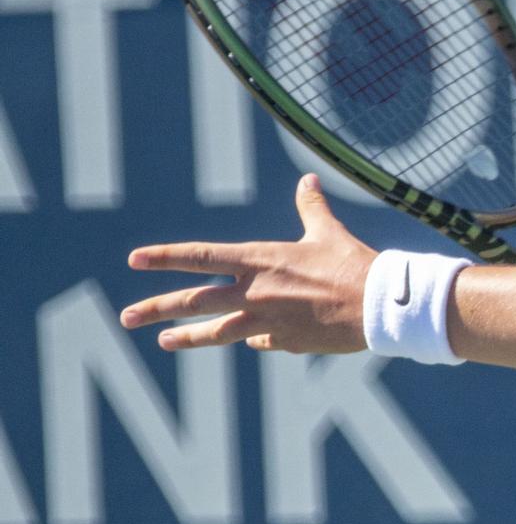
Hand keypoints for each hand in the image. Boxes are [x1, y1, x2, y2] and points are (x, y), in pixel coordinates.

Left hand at [123, 174, 375, 353]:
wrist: (380, 305)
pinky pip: (262, 341)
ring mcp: (267, 322)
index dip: (165, 257)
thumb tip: (307, 180)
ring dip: (187, 337)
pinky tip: (258, 340)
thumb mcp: (328, 233)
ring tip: (164, 340)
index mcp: (260, 261)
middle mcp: (255, 293)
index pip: (200, 257)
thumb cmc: (355, 264)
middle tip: (128, 317)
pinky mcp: (286, 343)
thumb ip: (310, 207)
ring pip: (216, 332)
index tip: (135, 260)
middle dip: (157, 309)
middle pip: (194, 302)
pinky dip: (257, 338)